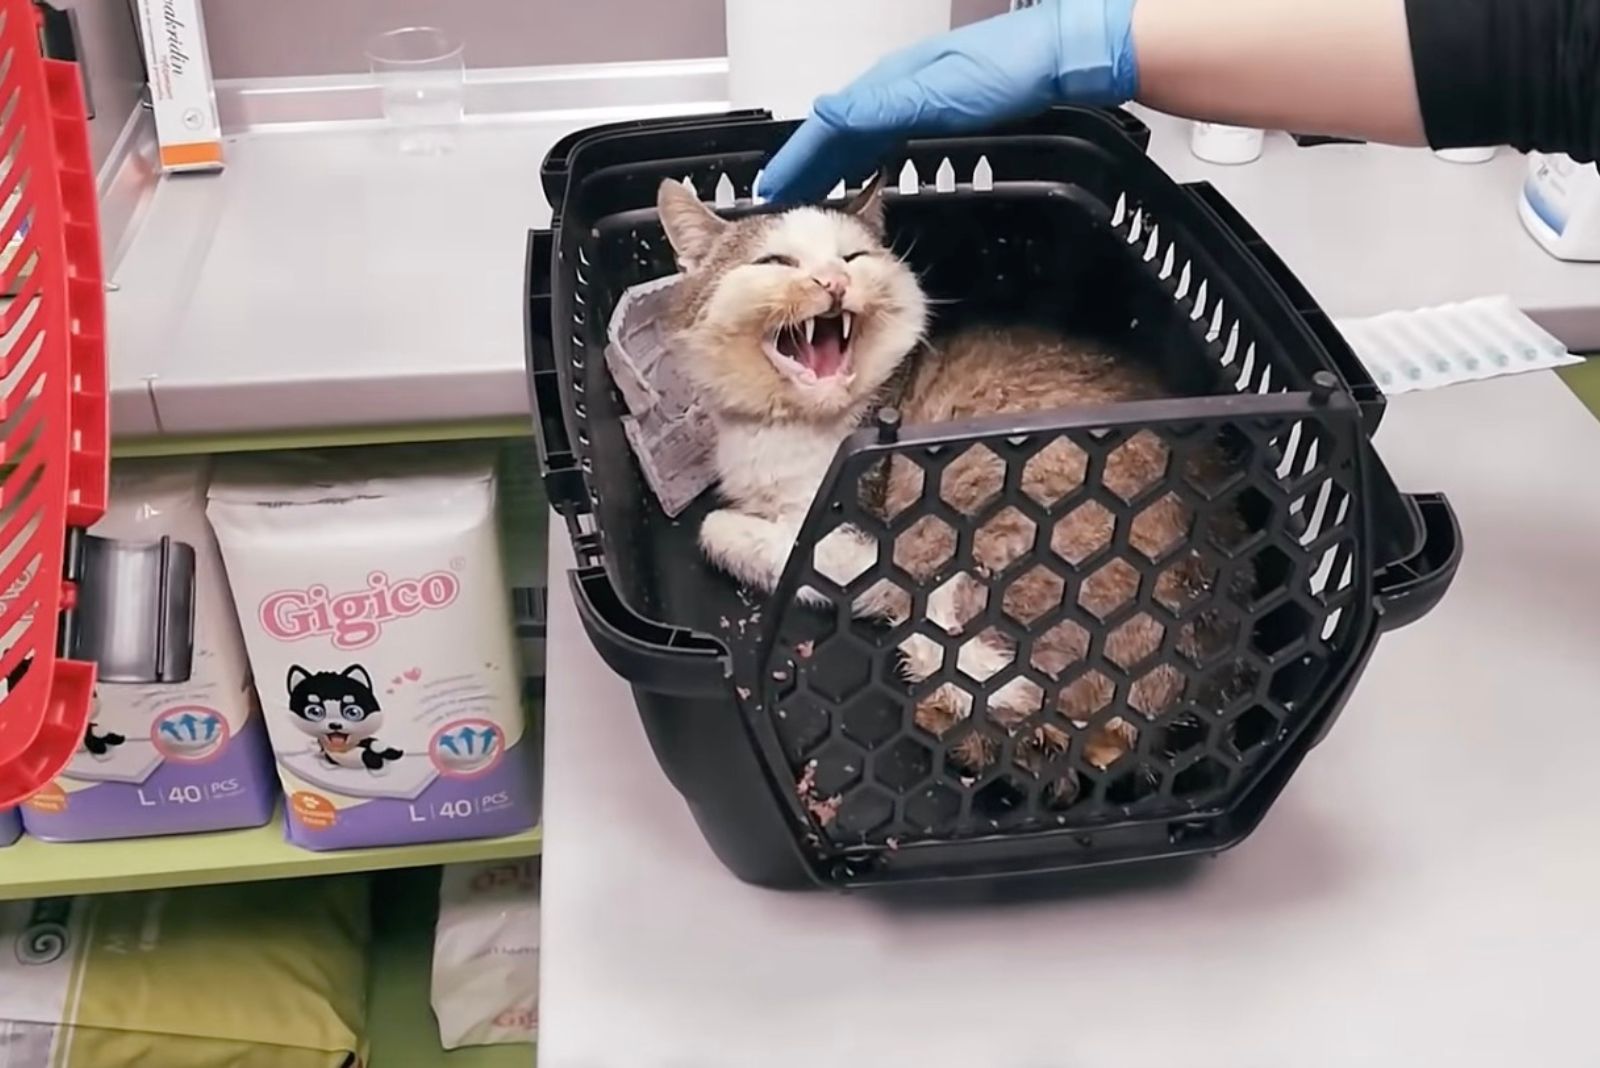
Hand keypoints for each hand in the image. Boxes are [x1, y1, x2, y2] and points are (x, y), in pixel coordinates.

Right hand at [759, 0, 1140, 202]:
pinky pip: (887, 136)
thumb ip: (877, 109)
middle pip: (838, 132)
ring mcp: (920, 95)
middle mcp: (897, 88)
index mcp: (887, 86)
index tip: (769, 193)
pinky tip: (871, 171)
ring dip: (833, 164)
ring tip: (815, 193)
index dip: (797, 162)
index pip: (827, 127)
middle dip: (807, 166)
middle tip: (782, 202)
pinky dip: (865, 158)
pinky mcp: (943, 106)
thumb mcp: (935, 94)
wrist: (1064, 55)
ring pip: (861, 135)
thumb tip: (821, 116)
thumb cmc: (1009, 71)